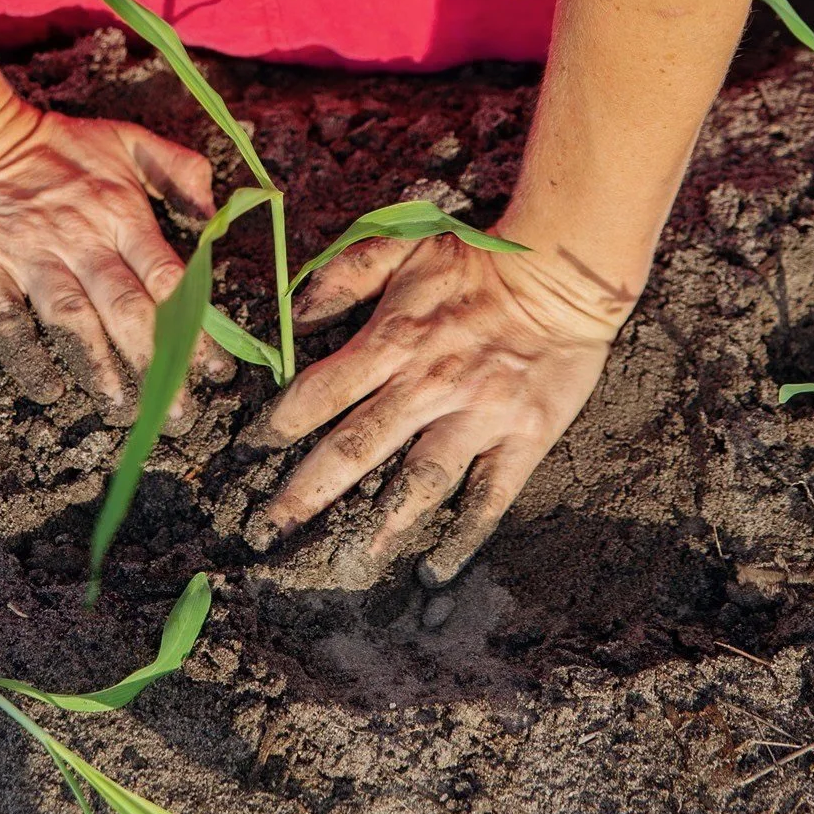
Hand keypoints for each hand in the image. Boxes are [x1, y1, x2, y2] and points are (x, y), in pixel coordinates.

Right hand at [0, 97, 232, 424]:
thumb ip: (177, 168)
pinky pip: (8, 319)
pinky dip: (27, 356)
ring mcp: (30, 255)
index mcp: (120, 212)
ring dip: (99, 365)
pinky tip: (47, 388)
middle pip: (127, 308)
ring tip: (121, 406)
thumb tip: (214, 215)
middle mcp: (80, 238)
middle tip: (181, 411)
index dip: (196, 326)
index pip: (167, 277)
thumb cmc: (53, 143)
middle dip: (158, 362)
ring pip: (72, 318)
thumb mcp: (124, 138)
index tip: (218, 370)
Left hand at [244, 230, 634, 585]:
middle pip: (355, 449)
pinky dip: (463, 537)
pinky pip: (488, 497)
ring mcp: (478, 417)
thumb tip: (294, 317)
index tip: (249, 453)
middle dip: (305, 494)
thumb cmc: (479, 259)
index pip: (322, 392)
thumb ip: (345, 275)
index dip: (280, 424)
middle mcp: (429, 386)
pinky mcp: (523, 439)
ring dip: (380, 525)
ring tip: (348, 559)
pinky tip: (436, 570)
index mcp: (394, 340)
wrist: (564, 271)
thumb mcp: (403, 243)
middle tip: (266, 531)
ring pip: (419, 482)